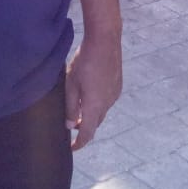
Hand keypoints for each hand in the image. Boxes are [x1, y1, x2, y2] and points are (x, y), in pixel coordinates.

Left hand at [65, 32, 122, 149]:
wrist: (105, 40)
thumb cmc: (84, 61)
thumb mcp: (71, 84)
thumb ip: (69, 107)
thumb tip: (70, 125)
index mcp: (94, 106)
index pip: (87, 133)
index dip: (79, 143)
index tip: (72, 148)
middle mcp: (107, 104)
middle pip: (95, 123)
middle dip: (84, 127)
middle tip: (71, 125)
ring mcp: (115, 94)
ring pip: (101, 112)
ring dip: (91, 114)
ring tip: (79, 106)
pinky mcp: (118, 85)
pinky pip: (107, 101)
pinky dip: (98, 103)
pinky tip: (90, 92)